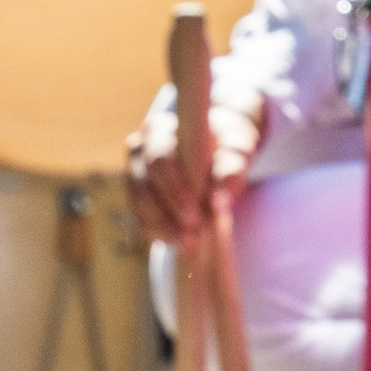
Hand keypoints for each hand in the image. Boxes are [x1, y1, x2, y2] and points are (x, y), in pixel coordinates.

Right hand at [124, 71, 266, 247]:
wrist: (219, 150)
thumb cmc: (229, 145)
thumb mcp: (237, 151)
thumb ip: (232, 169)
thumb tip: (219, 202)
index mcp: (162, 127)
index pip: (160, 158)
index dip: (175, 188)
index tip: (197, 213)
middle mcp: (141, 146)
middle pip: (146, 182)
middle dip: (169, 210)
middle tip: (194, 233)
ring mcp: (134, 170)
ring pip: (139, 202)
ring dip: (163, 226)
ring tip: (188, 244)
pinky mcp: (136, 194)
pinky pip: (139, 216)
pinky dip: (157, 232)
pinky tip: (177, 242)